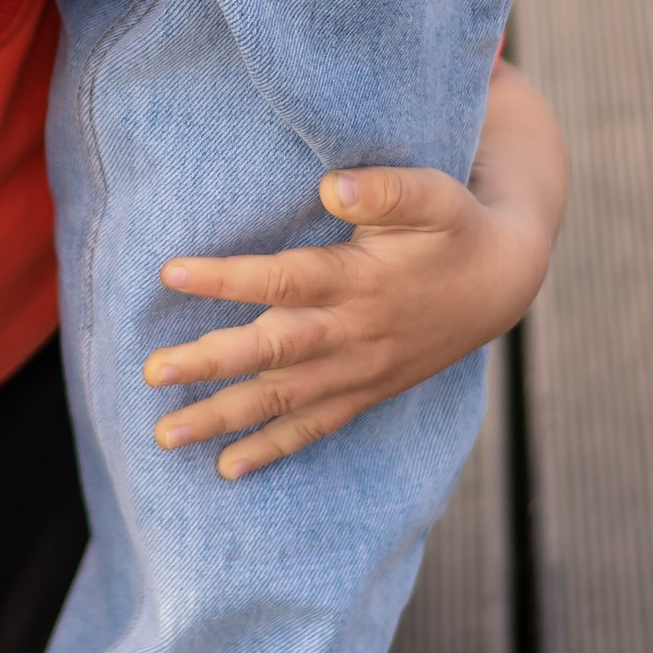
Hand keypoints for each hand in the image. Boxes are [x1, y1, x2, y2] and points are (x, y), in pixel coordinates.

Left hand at [146, 61, 566, 479]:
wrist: (501, 282)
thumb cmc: (456, 227)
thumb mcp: (435, 194)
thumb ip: (387, 188)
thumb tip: (333, 184)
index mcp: (359, 280)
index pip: (283, 279)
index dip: (227, 278)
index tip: (170, 272)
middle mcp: (352, 333)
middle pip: (271, 351)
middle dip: (209, 363)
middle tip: (152, 371)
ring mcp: (356, 371)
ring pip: (281, 401)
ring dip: (221, 418)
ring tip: (164, 436)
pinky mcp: (363, 393)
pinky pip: (313, 428)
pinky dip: (270, 450)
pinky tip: (225, 468)